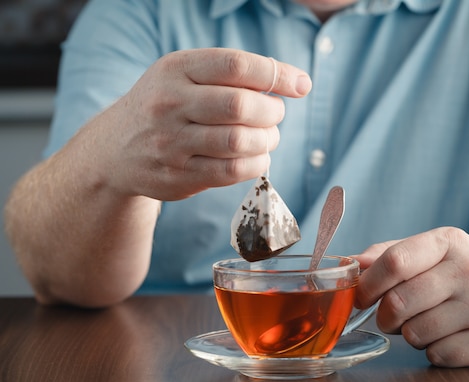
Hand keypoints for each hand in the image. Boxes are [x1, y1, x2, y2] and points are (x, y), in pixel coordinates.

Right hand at [88, 48, 311, 200]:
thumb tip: (297, 82)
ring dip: (267, 140)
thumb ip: (233, 74)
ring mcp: (171, 143)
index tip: (301, 85)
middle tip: (275, 114)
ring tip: (267, 136)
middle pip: (239, 106)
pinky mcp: (179, 177)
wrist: (115, 150)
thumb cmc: (166, 105)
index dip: (276, 74)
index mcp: (175, 69)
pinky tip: (256, 156)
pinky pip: (232, 171)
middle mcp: (169, 104)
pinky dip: (256, 163)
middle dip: (272, 112)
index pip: (235, 65)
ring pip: (238, 142)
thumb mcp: (185, 75)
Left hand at [354, 227, 468, 366]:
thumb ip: (391, 253)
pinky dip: (434, 350)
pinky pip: (438, 355)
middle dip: (385, 316)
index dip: (367, 284)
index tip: (361, 297)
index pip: (394, 262)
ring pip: (415, 333)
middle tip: (391, 317)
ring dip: (411, 334)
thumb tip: (351, 264)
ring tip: (428, 323)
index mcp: (450, 242)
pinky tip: (449, 336)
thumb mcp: (437, 250)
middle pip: (398, 302)